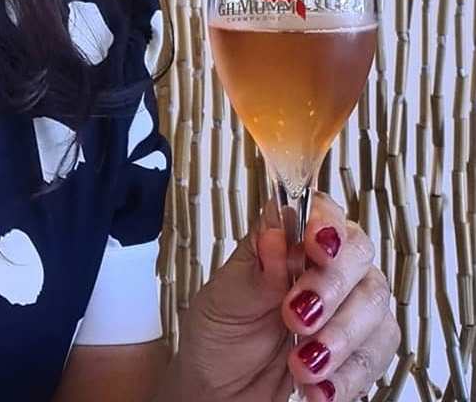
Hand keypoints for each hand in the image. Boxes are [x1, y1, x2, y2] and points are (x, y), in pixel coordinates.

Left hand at [166, 193, 400, 401]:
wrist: (220, 389)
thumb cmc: (219, 334)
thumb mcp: (223, 301)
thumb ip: (255, 271)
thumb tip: (274, 232)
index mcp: (286, 243)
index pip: (320, 212)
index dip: (326, 223)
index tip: (316, 245)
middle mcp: (324, 267)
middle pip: (358, 256)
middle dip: (331, 288)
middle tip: (296, 318)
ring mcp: (349, 305)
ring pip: (375, 306)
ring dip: (340, 339)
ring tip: (300, 366)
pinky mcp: (362, 345)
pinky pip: (377, 353)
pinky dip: (350, 375)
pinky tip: (320, 389)